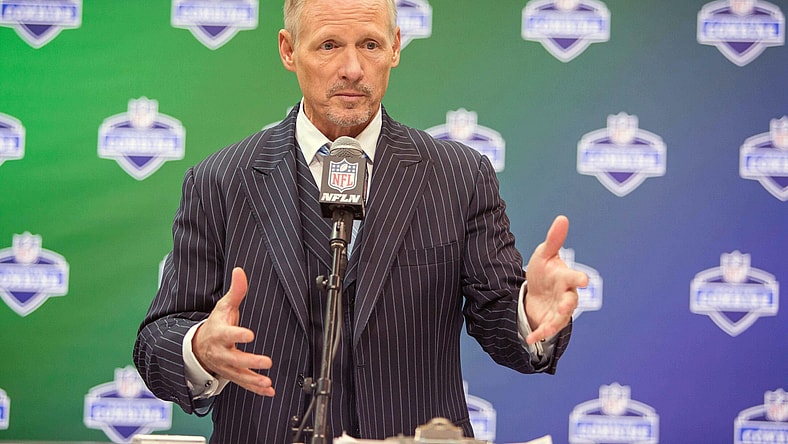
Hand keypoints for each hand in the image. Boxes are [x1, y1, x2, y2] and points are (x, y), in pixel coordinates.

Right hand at [192, 267, 275, 396]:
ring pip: (239, 375)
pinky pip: (243, 383)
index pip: (228, 334)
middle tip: (266, 362)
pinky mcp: (232, 375)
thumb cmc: (216, 323)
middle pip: (234, 359)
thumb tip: (240, 270)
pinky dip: (256, 389)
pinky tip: (269, 390)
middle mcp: (221, 352)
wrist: (199, 346)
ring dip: (253, 380)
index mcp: (220, 333)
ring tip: (266, 381)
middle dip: (250, 361)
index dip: (237, 335)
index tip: (249, 334)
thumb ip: (236, 291)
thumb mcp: (223, 306)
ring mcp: (226, 366)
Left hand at [524, 215, 587, 344]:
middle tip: (565, 306)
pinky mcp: (551, 321)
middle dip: (568, 304)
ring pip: (561, 318)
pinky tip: (531, 339)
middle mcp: (566, 295)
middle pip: (571, 300)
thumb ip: (554, 240)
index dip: (579, 278)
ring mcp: (559, 310)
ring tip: (546, 328)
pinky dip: (540, 334)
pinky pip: (547, 329)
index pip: (574, 277)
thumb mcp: (545, 254)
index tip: (583, 279)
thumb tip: (562, 218)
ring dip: (555, 323)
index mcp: (565, 277)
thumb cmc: (545, 271)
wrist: (535, 291)